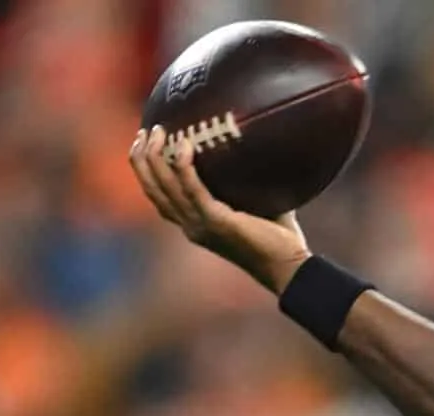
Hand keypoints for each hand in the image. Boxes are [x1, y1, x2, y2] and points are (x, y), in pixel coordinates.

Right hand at [127, 125, 311, 294]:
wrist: (290, 267)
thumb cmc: (280, 237)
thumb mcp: (256, 204)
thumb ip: (247, 181)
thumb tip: (255, 146)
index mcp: (196, 224)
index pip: (160, 196)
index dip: (146, 170)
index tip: (145, 142)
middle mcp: (191, 226)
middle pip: (153, 190)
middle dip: (143, 159)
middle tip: (146, 131)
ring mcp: (200, 225)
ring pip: (163, 188)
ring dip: (154, 157)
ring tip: (156, 131)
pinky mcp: (216, 221)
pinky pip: (191, 189)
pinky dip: (183, 166)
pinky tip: (183, 144)